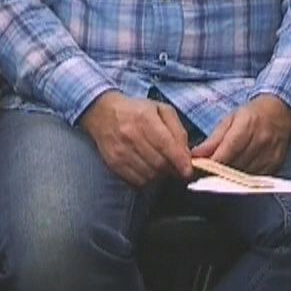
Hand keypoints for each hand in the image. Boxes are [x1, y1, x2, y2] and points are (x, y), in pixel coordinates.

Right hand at [78, 91, 192, 187]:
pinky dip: (147, 179)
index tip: (187, 170)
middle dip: (172, 169)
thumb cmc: (136, 111)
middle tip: (176, 166)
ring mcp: (121, 151)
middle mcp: (131, 135)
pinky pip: (136, 180)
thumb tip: (186, 154)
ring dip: (160, 175)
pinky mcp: (114, 163)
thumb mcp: (161, 110)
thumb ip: (177, 130)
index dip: (180, 161)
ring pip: (149, 174)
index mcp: (145, 118)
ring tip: (161, 166)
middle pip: (159, 163)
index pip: (166, 145)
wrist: (103, 113)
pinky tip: (149, 169)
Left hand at [191, 95, 290, 175]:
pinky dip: (242, 180)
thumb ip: (213, 140)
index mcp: (247, 125)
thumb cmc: (252, 115)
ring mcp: (270, 154)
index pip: (227, 151)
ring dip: (228, 178)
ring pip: (244, 175)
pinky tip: (234, 177)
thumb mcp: (230, 120)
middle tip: (203, 175)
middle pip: (235, 165)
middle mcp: (261, 141)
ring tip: (216, 177)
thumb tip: (196, 155)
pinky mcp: (275, 165)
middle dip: (216, 173)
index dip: (212, 164)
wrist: (280, 113)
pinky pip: (254, 179)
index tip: (198, 170)